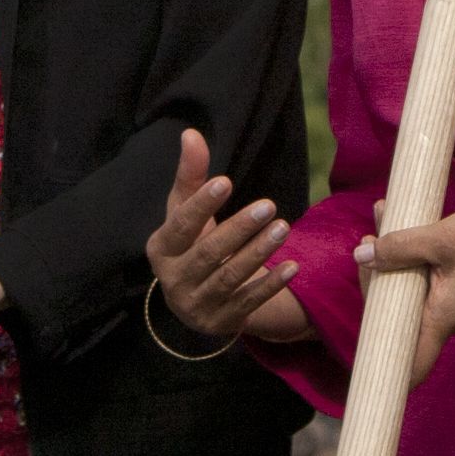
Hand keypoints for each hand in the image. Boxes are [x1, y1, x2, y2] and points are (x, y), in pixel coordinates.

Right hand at [145, 128, 307, 348]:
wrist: (197, 298)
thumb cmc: (191, 242)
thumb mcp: (185, 211)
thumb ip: (191, 175)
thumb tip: (191, 133)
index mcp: (161, 249)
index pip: (181, 225)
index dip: (202, 204)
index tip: (226, 181)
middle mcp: (173, 281)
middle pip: (208, 254)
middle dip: (239, 229)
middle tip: (268, 206)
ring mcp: (196, 305)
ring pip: (229, 278)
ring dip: (258, 253)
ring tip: (284, 227)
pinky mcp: (221, 322)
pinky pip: (248, 303)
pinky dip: (271, 285)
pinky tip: (293, 266)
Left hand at [365, 196, 454, 379]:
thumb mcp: (442, 237)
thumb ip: (400, 247)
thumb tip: (361, 256)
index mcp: (442, 318)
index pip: (411, 366)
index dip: (385, 370)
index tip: (360, 356)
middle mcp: (447, 318)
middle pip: (398, 317)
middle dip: (375, 281)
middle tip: (368, 240)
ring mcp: (453, 302)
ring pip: (408, 291)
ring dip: (391, 260)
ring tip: (380, 219)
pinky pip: (423, 277)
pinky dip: (409, 255)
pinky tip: (400, 223)